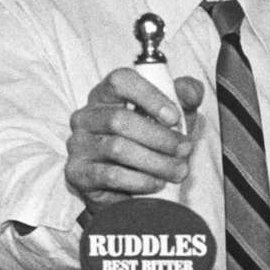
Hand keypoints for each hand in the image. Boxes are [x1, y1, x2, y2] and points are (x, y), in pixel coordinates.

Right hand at [65, 69, 202, 214]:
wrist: (130, 188)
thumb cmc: (152, 143)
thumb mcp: (173, 118)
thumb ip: (184, 98)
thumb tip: (192, 91)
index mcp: (106, 95)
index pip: (120, 81)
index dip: (149, 96)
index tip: (175, 117)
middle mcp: (86, 116)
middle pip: (120, 120)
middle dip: (161, 137)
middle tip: (185, 150)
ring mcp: (78, 144)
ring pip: (118, 149)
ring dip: (156, 162)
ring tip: (178, 171)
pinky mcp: (78, 172)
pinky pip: (111, 175)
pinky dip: (141, 180)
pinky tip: (157, 183)